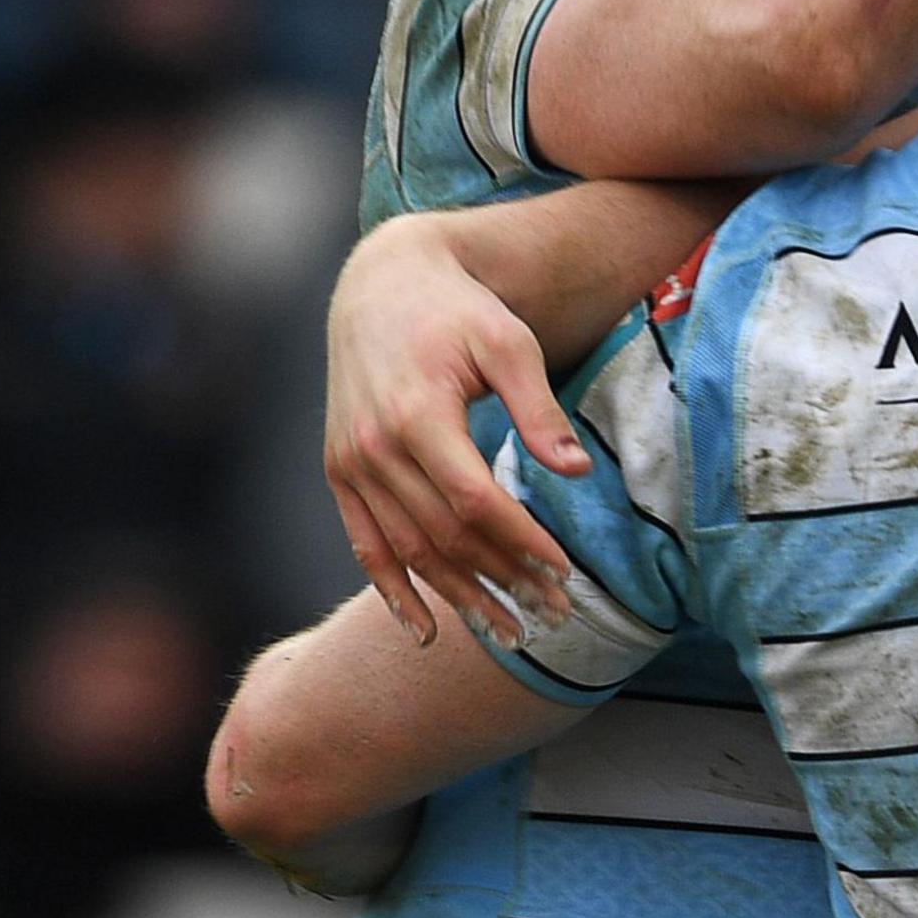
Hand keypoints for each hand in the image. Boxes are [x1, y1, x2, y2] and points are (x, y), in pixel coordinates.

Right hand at [324, 215, 586, 644]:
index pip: (475, 503)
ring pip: (407, 550)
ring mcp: (350, 464)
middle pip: (444, 536)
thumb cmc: (460, 312)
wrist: (383, 286)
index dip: (521, 543)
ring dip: (458, 596)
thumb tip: (578, 472)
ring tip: (507, 631)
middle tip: (553, 614)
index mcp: (417, 416)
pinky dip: (392, 589)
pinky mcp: (339, 471)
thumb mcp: (510, 343)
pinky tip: (425, 628)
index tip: (566, 571)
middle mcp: (374, 448)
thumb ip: (539, 409)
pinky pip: (364, 544)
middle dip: (502, 579)